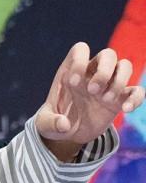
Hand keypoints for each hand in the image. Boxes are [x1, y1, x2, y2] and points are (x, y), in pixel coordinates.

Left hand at [36, 43, 144, 160]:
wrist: (69, 133)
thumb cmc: (54, 121)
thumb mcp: (45, 123)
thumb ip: (50, 123)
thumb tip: (64, 124)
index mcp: (71, 71)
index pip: (80, 49)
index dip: (79, 61)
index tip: (74, 84)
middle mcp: (91, 73)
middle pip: (108, 54)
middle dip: (103, 72)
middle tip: (92, 91)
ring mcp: (107, 85)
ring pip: (124, 66)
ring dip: (119, 81)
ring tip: (106, 100)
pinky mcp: (120, 99)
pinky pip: (137, 90)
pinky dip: (136, 98)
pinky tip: (126, 109)